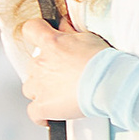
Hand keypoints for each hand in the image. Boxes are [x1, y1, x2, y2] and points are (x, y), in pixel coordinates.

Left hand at [17, 13, 105, 131]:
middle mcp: (40, 63)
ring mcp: (40, 86)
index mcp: (50, 43)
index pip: (31, 30)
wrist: (109, 83)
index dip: (36, 33)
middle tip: (65, 73)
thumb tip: (63, 23)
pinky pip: (33, 113)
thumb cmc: (102, 60)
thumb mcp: (87, 37)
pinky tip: (50, 116)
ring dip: (40, 90)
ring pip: (29, 88)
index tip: (43, 38)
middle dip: (46, 68)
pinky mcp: (44, 106)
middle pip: (33, 64)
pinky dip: (41, 115)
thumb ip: (69, 31)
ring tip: (58, 93)